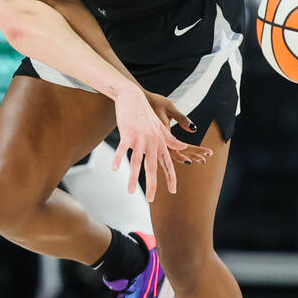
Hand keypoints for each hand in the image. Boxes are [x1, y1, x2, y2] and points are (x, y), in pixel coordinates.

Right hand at [110, 85, 188, 201]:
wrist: (133, 97)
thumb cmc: (145, 112)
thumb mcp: (160, 126)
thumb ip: (171, 139)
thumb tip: (183, 146)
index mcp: (160, 142)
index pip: (167, 163)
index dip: (171, 177)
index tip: (173, 191)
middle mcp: (152, 141)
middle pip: (153, 167)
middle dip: (152, 185)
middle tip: (151, 200)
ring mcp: (140, 138)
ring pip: (136, 161)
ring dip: (133, 178)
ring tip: (130, 192)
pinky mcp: (127, 132)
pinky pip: (122, 148)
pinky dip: (117, 158)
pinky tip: (114, 168)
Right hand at [144, 90, 212, 164]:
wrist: (135, 101)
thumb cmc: (155, 102)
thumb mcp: (170, 107)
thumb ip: (182, 119)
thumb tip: (194, 129)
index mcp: (163, 133)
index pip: (182, 147)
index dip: (195, 151)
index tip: (207, 154)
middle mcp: (159, 141)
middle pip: (177, 153)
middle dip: (193, 155)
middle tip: (205, 159)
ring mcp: (155, 143)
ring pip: (172, 153)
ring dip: (187, 155)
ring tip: (200, 159)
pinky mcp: (154, 142)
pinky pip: (168, 149)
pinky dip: (179, 152)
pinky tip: (187, 153)